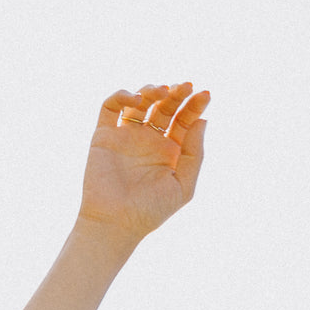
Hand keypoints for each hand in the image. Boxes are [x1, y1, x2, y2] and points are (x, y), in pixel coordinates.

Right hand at [77, 82, 209, 241]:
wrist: (115, 223)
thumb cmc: (151, 211)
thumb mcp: (183, 185)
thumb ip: (194, 153)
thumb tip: (202, 121)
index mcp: (169, 151)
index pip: (184, 120)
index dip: (195, 105)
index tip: (205, 95)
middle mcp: (148, 141)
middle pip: (164, 107)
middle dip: (176, 94)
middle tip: (185, 86)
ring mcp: (126, 136)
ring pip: (140, 102)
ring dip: (152, 90)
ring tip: (163, 91)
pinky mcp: (104, 135)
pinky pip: (110, 107)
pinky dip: (122, 96)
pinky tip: (137, 100)